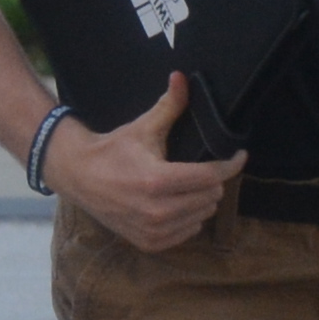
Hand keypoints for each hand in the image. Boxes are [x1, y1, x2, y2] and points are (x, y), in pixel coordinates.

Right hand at [39, 72, 235, 249]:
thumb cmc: (113, 150)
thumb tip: (181, 77)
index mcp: (158, 180)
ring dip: (201, 199)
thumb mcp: (142, 128)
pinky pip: (189, 231)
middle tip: (200, 169)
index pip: (211, 176)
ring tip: (186, 186)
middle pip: (212, 196)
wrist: (78, 176)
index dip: (231, 164)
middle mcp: (157, 210)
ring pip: (203, 215)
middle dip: (211, 180)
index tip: (240, 155)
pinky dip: (189, 218)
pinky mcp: (149, 242)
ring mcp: (153, 230)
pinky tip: (176, 204)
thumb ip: (168, 105)